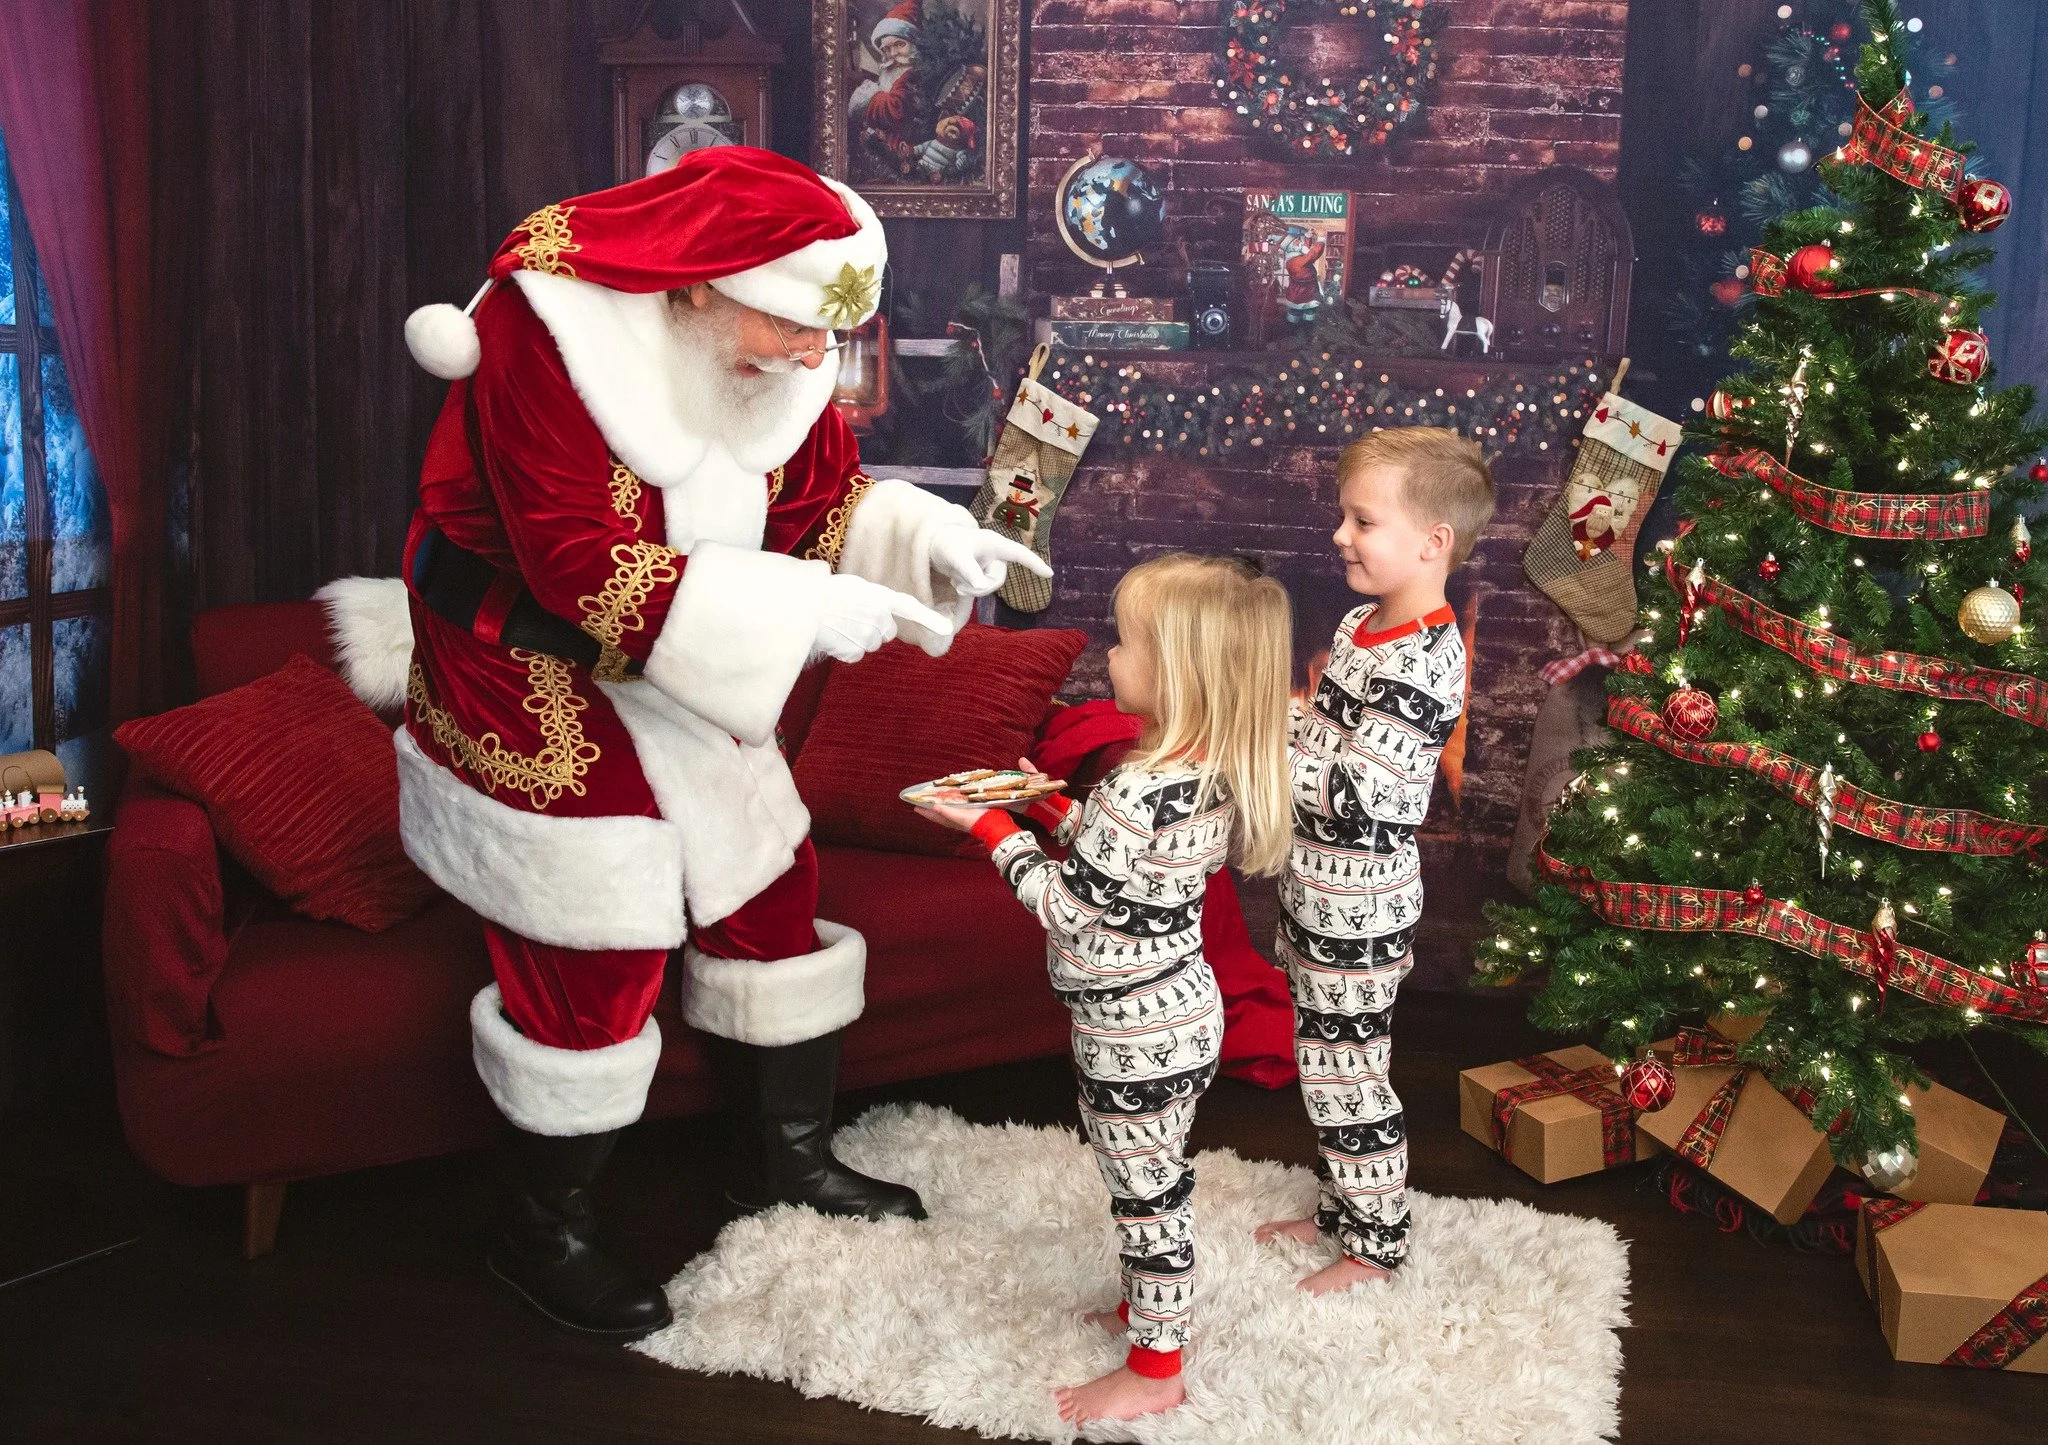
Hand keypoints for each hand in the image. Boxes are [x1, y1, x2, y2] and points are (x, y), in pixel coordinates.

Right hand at [814, 573, 954, 663]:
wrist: (802, 604)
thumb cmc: (824, 592)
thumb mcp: (854, 587)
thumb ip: (873, 600)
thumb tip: (879, 615)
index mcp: (880, 596)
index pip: (910, 608)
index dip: (930, 619)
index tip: (947, 629)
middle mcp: (880, 616)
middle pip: (886, 632)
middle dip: (873, 628)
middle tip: (851, 617)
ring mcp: (868, 635)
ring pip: (870, 643)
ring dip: (857, 637)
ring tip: (838, 623)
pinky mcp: (856, 650)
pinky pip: (855, 654)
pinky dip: (845, 648)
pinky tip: (833, 635)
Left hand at [914, 799, 984, 831]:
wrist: (992, 823)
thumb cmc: (975, 821)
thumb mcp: (959, 817)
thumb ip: (947, 812)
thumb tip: (934, 807)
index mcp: (950, 820)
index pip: (934, 815)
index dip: (924, 811)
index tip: (915, 806)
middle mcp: (954, 817)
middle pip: (938, 812)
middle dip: (930, 807)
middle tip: (922, 801)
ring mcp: (961, 814)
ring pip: (946, 808)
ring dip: (940, 803)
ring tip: (934, 798)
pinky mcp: (968, 810)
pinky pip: (955, 805)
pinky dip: (950, 801)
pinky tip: (952, 797)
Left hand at [929, 525, 1053, 598]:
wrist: (937, 545)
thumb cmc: (948, 543)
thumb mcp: (955, 556)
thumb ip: (968, 570)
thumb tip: (982, 587)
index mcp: (995, 544)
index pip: (1019, 554)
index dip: (1035, 563)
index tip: (1050, 574)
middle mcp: (996, 555)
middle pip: (998, 580)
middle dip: (979, 588)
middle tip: (957, 586)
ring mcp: (990, 566)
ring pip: (989, 587)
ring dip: (971, 589)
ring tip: (954, 580)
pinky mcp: (983, 574)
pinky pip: (982, 589)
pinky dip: (968, 589)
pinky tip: (957, 581)